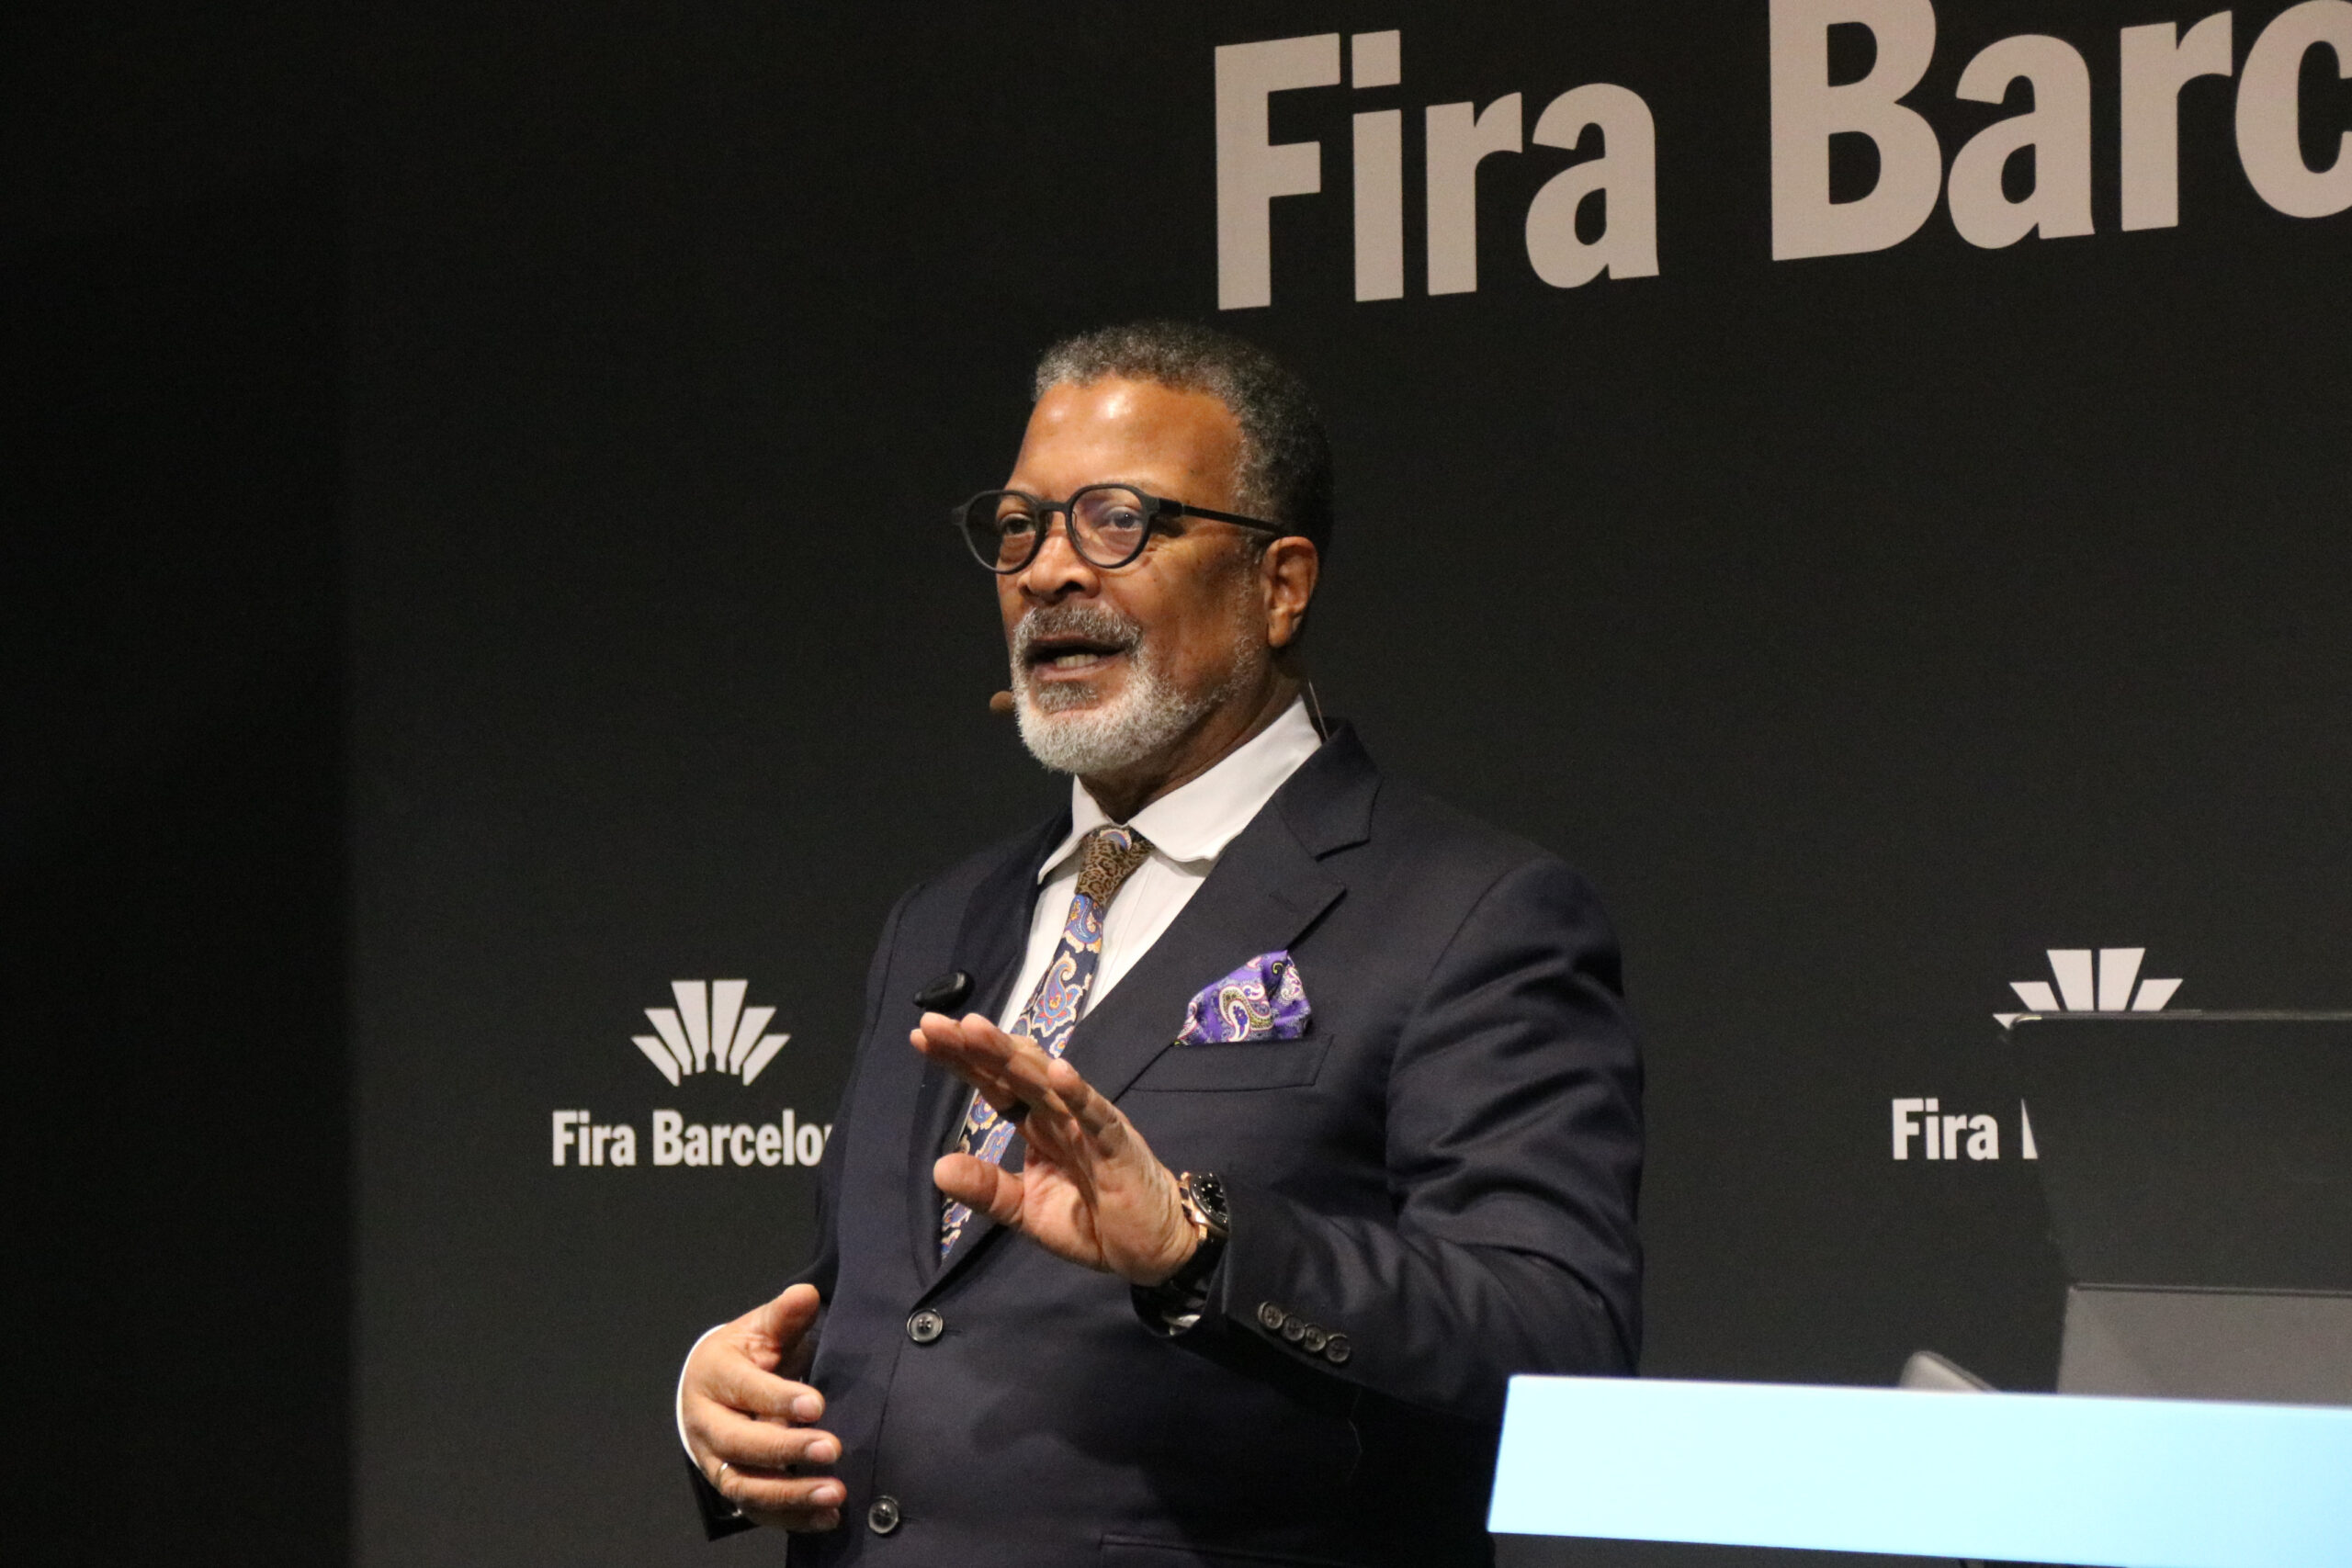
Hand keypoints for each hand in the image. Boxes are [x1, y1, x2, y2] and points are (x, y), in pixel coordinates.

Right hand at [680, 1284, 843, 1531]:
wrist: (716, 1388)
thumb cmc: (747, 1353)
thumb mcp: (762, 1327)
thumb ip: (785, 1315)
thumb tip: (806, 1295)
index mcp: (712, 1376)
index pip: (743, 1389)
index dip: (778, 1397)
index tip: (817, 1405)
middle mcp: (706, 1424)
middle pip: (739, 1444)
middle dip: (786, 1449)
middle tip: (832, 1449)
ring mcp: (715, 1461)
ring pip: (746, 1487)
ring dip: (791, 1495)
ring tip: (835, 1493)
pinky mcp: (733, 1487)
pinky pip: (759, 1512)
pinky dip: (793, 1518)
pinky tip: (828, 1516)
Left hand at [912, 1010, 1196, 1285]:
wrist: (1152, 1249)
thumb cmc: (1093, 1223)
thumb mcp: (1026, 1211)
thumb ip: (987, 1190)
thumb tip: (937, 1168)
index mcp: (1037, 1126)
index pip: (994, 1085)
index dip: (961, 1061)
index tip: (921, 1036)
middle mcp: (1059, 1115)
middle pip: (1013, 1072)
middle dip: (976, 1047)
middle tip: (936, 1023)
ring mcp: (1088, 1124)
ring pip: (1046, 1083)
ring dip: (1013, 1056)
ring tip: (978, 1030)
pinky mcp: (1117, 1144)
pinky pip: (1095, 1116)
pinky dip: (1078, 1093)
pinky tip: (1058, 1071)